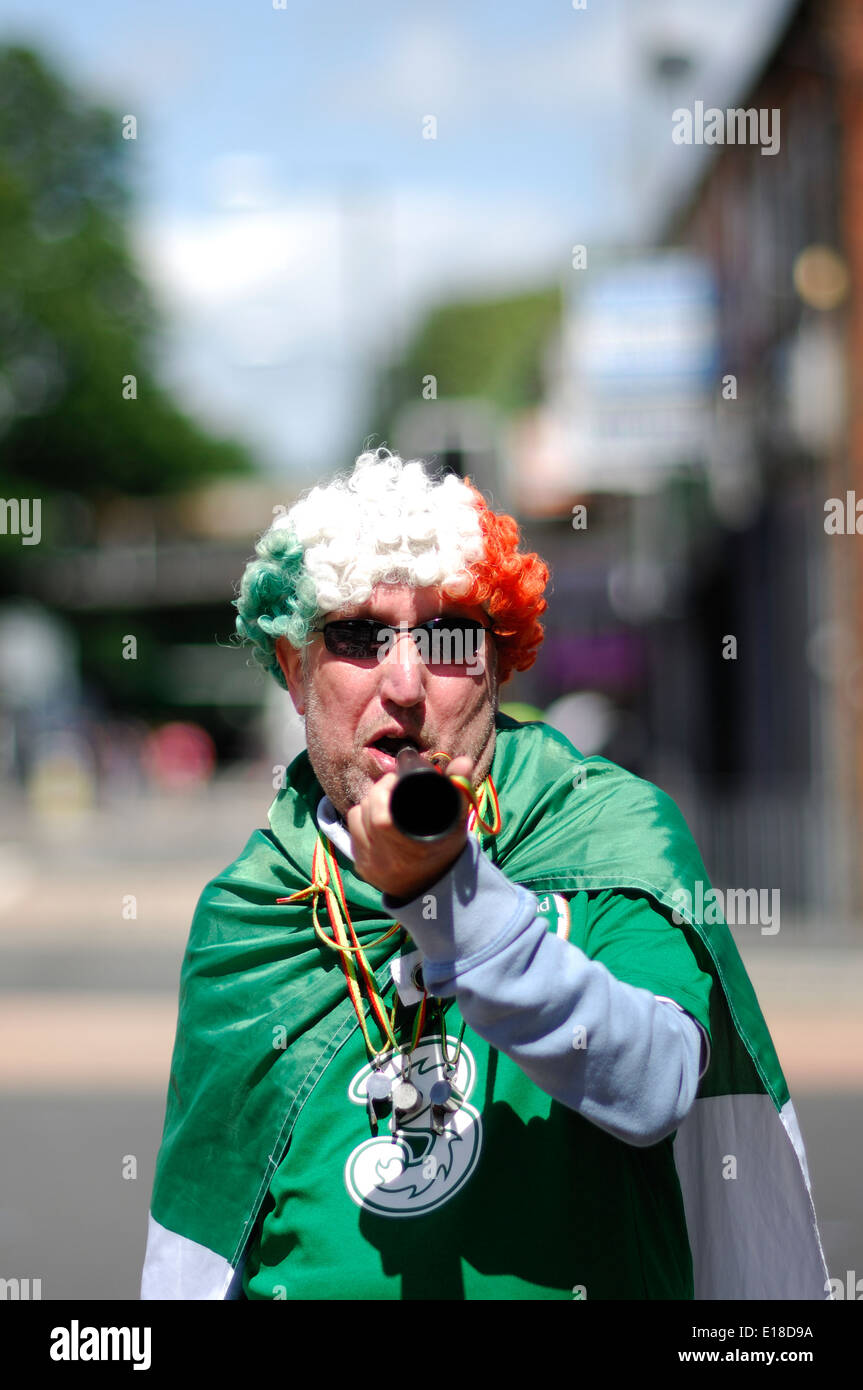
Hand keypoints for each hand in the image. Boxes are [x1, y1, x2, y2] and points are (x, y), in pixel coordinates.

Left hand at [347, 756, 474, 900]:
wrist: (433, 889)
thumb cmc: (446, 851)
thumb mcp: (456, 823)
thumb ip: (460, 790)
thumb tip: (463, 761)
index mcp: (409, 849)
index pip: (381, 817)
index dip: (383, 791)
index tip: (396, 779)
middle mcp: (385, 859)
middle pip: (367, 811)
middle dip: (378, 792)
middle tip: (392, 785)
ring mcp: (370, 864)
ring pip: (356, 819)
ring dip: (368, 804)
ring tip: (385, 801)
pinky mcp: (361, 867)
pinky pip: (352, 834)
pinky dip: (361, 821)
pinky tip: (374, 818)